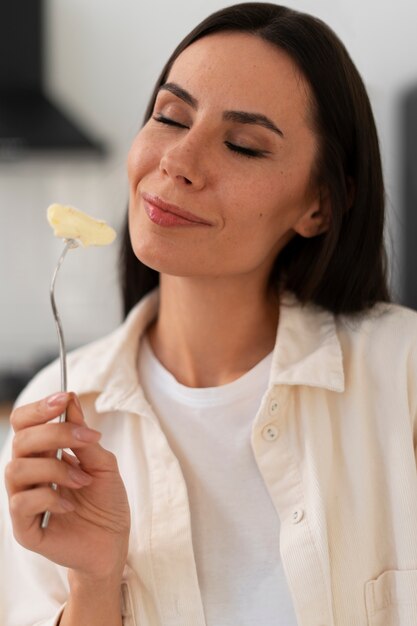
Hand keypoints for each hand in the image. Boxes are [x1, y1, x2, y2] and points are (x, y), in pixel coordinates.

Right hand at [5, 392, 130, 582]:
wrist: (114, 541)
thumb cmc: (106, 501)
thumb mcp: (103, 463)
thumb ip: (83, 436)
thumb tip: (69, 401)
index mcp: (43, 454)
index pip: (24, 423)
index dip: (39, 408)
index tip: (64, 398)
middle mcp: (28, 473)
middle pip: (20, 440)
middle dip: (55, 434)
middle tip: (86, 439)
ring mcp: (23, 500)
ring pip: (16, 469)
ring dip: (56, 468)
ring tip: (83, 480)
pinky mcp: (24, 528)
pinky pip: (21, 503)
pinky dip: (50, 497)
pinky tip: (70, 505)